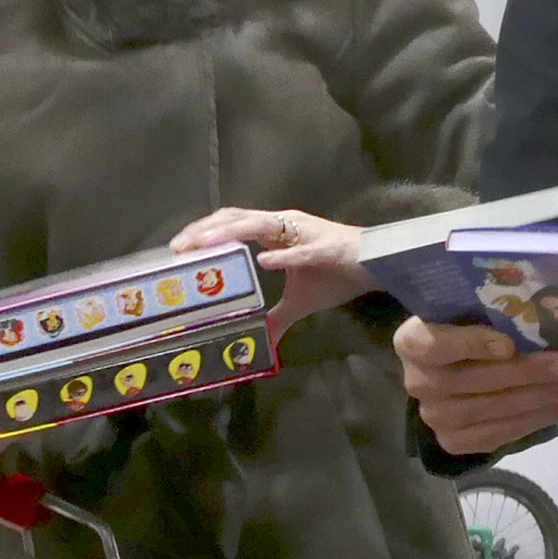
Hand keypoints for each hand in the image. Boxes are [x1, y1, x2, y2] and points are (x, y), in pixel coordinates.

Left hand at [175, 208, 368, 345]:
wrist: (380, 266)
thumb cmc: (339, 275)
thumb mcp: (300, 302)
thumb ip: (278, 318)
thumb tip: (262, 340)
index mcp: (275, 232)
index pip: (231, 223)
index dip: (203, 231)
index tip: (177, 249)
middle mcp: (284, 224)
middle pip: (236, 218)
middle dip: (204, 230)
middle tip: (177, 248)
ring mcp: (304, 233)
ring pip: (260, 226)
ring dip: (230, 233)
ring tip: (204, 244)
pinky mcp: (327, 248)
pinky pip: (301, 252)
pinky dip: (282, 257)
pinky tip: (264, 263)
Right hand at [395, 315, 557, 456]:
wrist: (450, 371)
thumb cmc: (466, 330)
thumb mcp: (470, 312)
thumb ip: (494, 312)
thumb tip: (553, 312)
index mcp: (411, 342)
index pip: (432, 345)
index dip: (470, 345)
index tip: (508, 345)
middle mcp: (418, 382)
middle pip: (474, 380)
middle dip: (530, 373)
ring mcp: (433, 417)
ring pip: (492, 409)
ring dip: (541, 399)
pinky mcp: (453, 441)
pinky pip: (497, 434)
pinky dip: (534, 420)